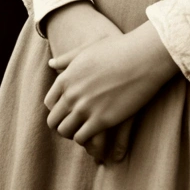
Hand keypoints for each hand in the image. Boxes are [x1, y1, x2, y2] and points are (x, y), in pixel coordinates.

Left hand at [44, 21, 178, 148]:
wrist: (140, 58)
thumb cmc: (117, 49)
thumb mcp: (87, 50)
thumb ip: (67, 58)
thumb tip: (51, 63)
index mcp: (66, 78)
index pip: (50, 102)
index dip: (57, 110)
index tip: (67, 112)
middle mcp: (71, 94)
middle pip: (54, 120)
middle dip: (62, 124)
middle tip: (75, 126)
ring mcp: (85, 108)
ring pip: (66, 131)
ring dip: (73, 134)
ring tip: (84, 132)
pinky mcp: (101, 120)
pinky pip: (81, 138)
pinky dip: (85, 140)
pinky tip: (94, 135)